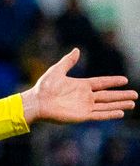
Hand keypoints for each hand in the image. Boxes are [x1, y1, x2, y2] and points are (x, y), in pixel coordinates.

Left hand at [21, 48, 136, 122]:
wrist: (37, 102)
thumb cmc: (44, 87)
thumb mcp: (57, 70)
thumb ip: (68, 61)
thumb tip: (77, 50)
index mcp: (81, 85)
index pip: (101, 83)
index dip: (112, 81)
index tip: (125, 80)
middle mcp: (85, 96)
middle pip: (108, 95)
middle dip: (121, 95)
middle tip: (135, 94)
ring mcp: (84, 106)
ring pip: (106, 105)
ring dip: (119, 104)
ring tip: (132, 103)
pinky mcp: (81, 115)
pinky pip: (99, 114)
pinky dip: (110, 114)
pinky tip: (120, 112)